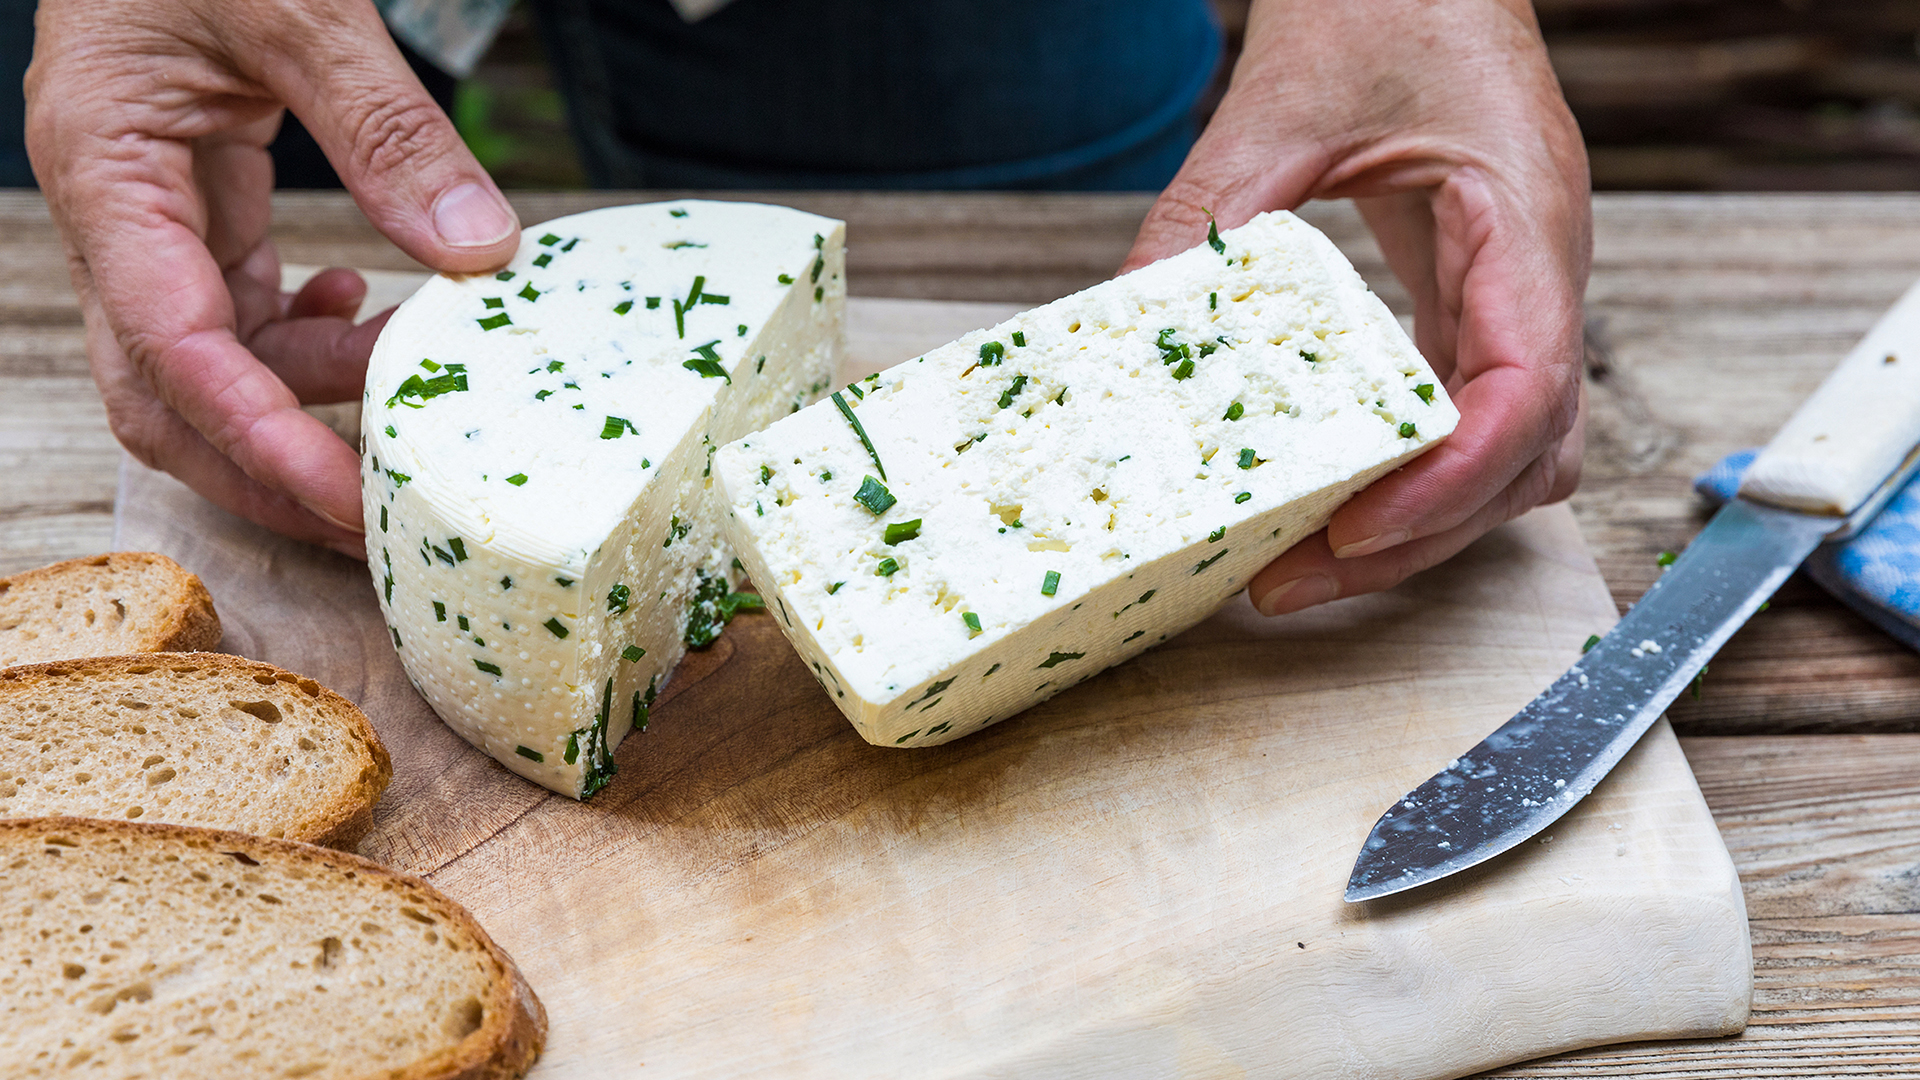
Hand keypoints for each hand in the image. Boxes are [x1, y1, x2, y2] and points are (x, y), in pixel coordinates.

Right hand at [26, 0, 519, 556]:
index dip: (259, 439)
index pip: (171, 350)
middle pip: (165, 398)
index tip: (348, 498)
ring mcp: (152, 213)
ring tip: (414, 384)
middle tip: (377, 519)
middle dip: (265, 470)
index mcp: (108, 170)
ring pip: (210, 364)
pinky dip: (309, 336)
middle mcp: (116, 211)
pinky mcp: (195, 204)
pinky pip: (239, 309)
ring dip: (310, 395)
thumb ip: (385, 126)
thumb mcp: (296, 4)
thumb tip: (475, 248)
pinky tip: (371, 312)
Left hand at [1124, 0, 1589, 613]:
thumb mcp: (1280, 102)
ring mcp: (1520, 295)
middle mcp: (1541, 275)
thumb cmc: (1389, 0)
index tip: (1354, 532)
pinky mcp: (1480, 301)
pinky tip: (1335, 492)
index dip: (1449, 483)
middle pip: (1529, 459)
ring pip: (1517, 457)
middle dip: (1421, 536)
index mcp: (1525, 220)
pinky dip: (1415, 473)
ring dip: (1424, 523)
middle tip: (1295, 580)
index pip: (1530, 390)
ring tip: (1307, 560)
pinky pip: (1475, 415)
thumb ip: (1207, 211)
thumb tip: (1127, 322)